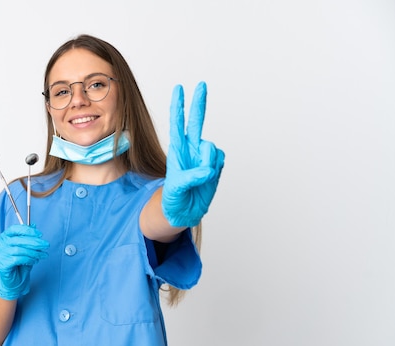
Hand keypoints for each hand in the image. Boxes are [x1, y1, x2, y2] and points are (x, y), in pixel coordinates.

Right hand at [0, 224, 48, 299]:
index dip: (27, 231)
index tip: (39, 234)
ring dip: (33, 252)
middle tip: (46, 245)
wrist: (13, 282)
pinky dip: (28, 259)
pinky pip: (17, 259)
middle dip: (34, 242)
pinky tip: (34, 261)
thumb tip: (34, 226)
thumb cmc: (19, 264)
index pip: (14, 229)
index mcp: (4, 237)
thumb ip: (27, 237)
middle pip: (18, 240)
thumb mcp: (25, 248)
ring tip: (42, 255)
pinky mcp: (2, 265)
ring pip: (19, 250)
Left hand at [162, 82, 224, 226]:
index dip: (178, 106)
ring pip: (211, 148)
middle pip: (196, 121)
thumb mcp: (176, 189)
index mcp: (177, 150)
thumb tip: (207, 169)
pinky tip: (209, 177)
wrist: (185, 211)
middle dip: (198, 103)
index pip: (177, 124)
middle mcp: (191, 149)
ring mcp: (204, 155)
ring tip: (201, 177)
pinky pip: (220, 159)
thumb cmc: (174, 199)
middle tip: (201, 84)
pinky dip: (216, 169)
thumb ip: (190, 177)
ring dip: (208, 162)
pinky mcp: (216, 164)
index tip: (179, 89)